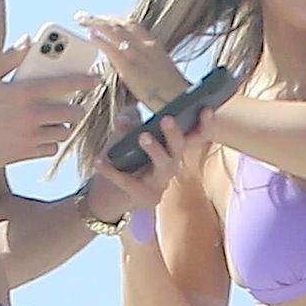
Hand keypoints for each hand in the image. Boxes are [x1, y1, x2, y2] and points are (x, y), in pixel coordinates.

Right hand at [0, 38, 98, 170]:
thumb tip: (29, 40)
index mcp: (23, 92)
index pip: (66, 83)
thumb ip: (10, 57)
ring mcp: (30, 137)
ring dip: (64, 125)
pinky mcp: (25, 154)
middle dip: (76, 106)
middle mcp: (31, 116)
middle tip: (71, 103)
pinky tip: (42, 134)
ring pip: (64, 132)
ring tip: (55, 119)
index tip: (96, 78)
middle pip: (72, 112)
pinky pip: (51, 148)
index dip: (85, 80)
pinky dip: (51, 142)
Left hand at [77, 13, 188, 109]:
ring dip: (96, 23)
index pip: (132, 23)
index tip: (104, 17)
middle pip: (119, 24)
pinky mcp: (129, 68)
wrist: (178, 99)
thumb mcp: (161, 67)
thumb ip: (145, 60)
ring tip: (82, 21)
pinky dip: (100, 40)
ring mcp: (136, 55)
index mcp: (154, 44)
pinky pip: (111, 49)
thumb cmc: (171, 90)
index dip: (115, 18)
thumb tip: (130, 61)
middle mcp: (145, 45)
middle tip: (85, 16)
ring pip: (113, 32)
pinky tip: (90, 37)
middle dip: (101, 18)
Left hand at [85, 108, 214, 225]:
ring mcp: (159, 184)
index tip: (207, 108)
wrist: (106, 196)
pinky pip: (128, 182)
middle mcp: (171, 166)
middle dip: (175, 134)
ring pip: (164, 166)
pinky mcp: (143, 197)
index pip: (195, 136)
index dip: (205, 124)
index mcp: (172, 149)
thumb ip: (127, 123)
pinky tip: (99, 159)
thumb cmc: (122, 161)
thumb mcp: (123, 137)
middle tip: (167, 119)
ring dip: (155, 150)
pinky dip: (112, 170)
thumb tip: (127, 116)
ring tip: (142, 135)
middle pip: (180, 149)